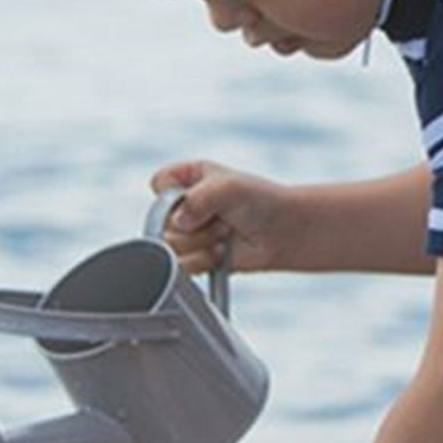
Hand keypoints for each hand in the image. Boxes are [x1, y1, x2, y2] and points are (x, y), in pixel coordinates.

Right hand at [150, 159, 294, 275]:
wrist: (283, 233)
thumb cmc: (261, 201)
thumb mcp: (229, 188)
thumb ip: (198, 198)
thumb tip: (178, 223)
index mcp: (186, 177)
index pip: (159, 183)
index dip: (176, 194)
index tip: (202, 196)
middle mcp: (182, 204)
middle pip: (162, 221)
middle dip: (196, 225)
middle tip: (223, 219)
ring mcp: (187, 232)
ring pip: (171, 246)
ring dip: (202, 243)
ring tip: (225, 234)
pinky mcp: (194, 257)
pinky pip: (183, 266)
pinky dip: (205, 261)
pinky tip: (223, 252)